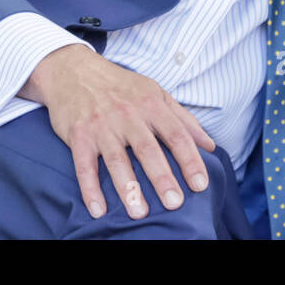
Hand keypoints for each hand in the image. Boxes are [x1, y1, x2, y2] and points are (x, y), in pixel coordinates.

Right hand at [19, 44, 216, 219]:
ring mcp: (102, 125)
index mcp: (151, 104)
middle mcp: (128, 115)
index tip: (200, 185)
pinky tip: (98, 210)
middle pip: (148, 149)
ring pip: (116, 160)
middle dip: (162, 177)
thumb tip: (210, 146)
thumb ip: (184, 120)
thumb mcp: (156, 93)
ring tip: (140, 213)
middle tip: (175, 203)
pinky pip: (84, 165)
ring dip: (128, 188)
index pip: (176, 134)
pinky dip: (90, 188)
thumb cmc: (121, 86)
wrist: (74, 71)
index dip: (190, 160)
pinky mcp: (79, 135)